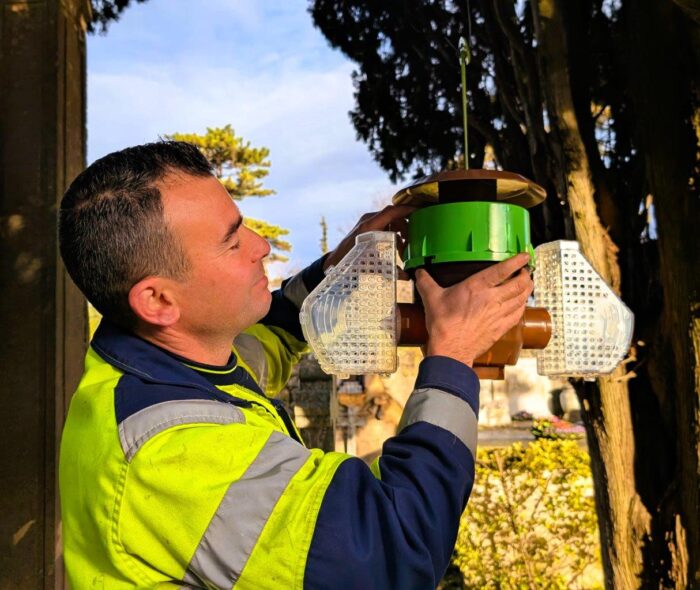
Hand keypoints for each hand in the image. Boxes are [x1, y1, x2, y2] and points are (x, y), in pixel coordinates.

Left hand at [323, 205, 414, 270]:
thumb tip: (406, 276)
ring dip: (399, 232)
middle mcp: (368, 221)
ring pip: (390, 222)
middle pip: (394, 217)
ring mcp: (366, 222)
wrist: (335, 261)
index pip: (392, 211)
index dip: (407, 210)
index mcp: (369, 226)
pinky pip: (384, 225)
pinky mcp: (366, 226)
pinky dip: (391, 233)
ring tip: (402, 248)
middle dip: (405, 228)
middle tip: (411, 242)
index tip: (419, 213)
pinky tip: (394, 246)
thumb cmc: (351, 262)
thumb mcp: (371, 265)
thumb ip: (390, 269)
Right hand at [414, 253, 533, 366]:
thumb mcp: (431, 298)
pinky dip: (522, 306)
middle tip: (526, 271)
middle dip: (526, 276)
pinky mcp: (500, 328)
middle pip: (518, 284)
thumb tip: (419, 272)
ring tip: (528, 284)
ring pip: (521, 299)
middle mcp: (492, 299)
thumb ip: (426, 282)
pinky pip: (517, 314)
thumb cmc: (443, 324)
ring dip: (527, 289)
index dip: (516, 261)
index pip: (502, 270)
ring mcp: (498, 315)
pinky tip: (521, 304)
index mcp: (477, 287)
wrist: (451, 350)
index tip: (524, 256)